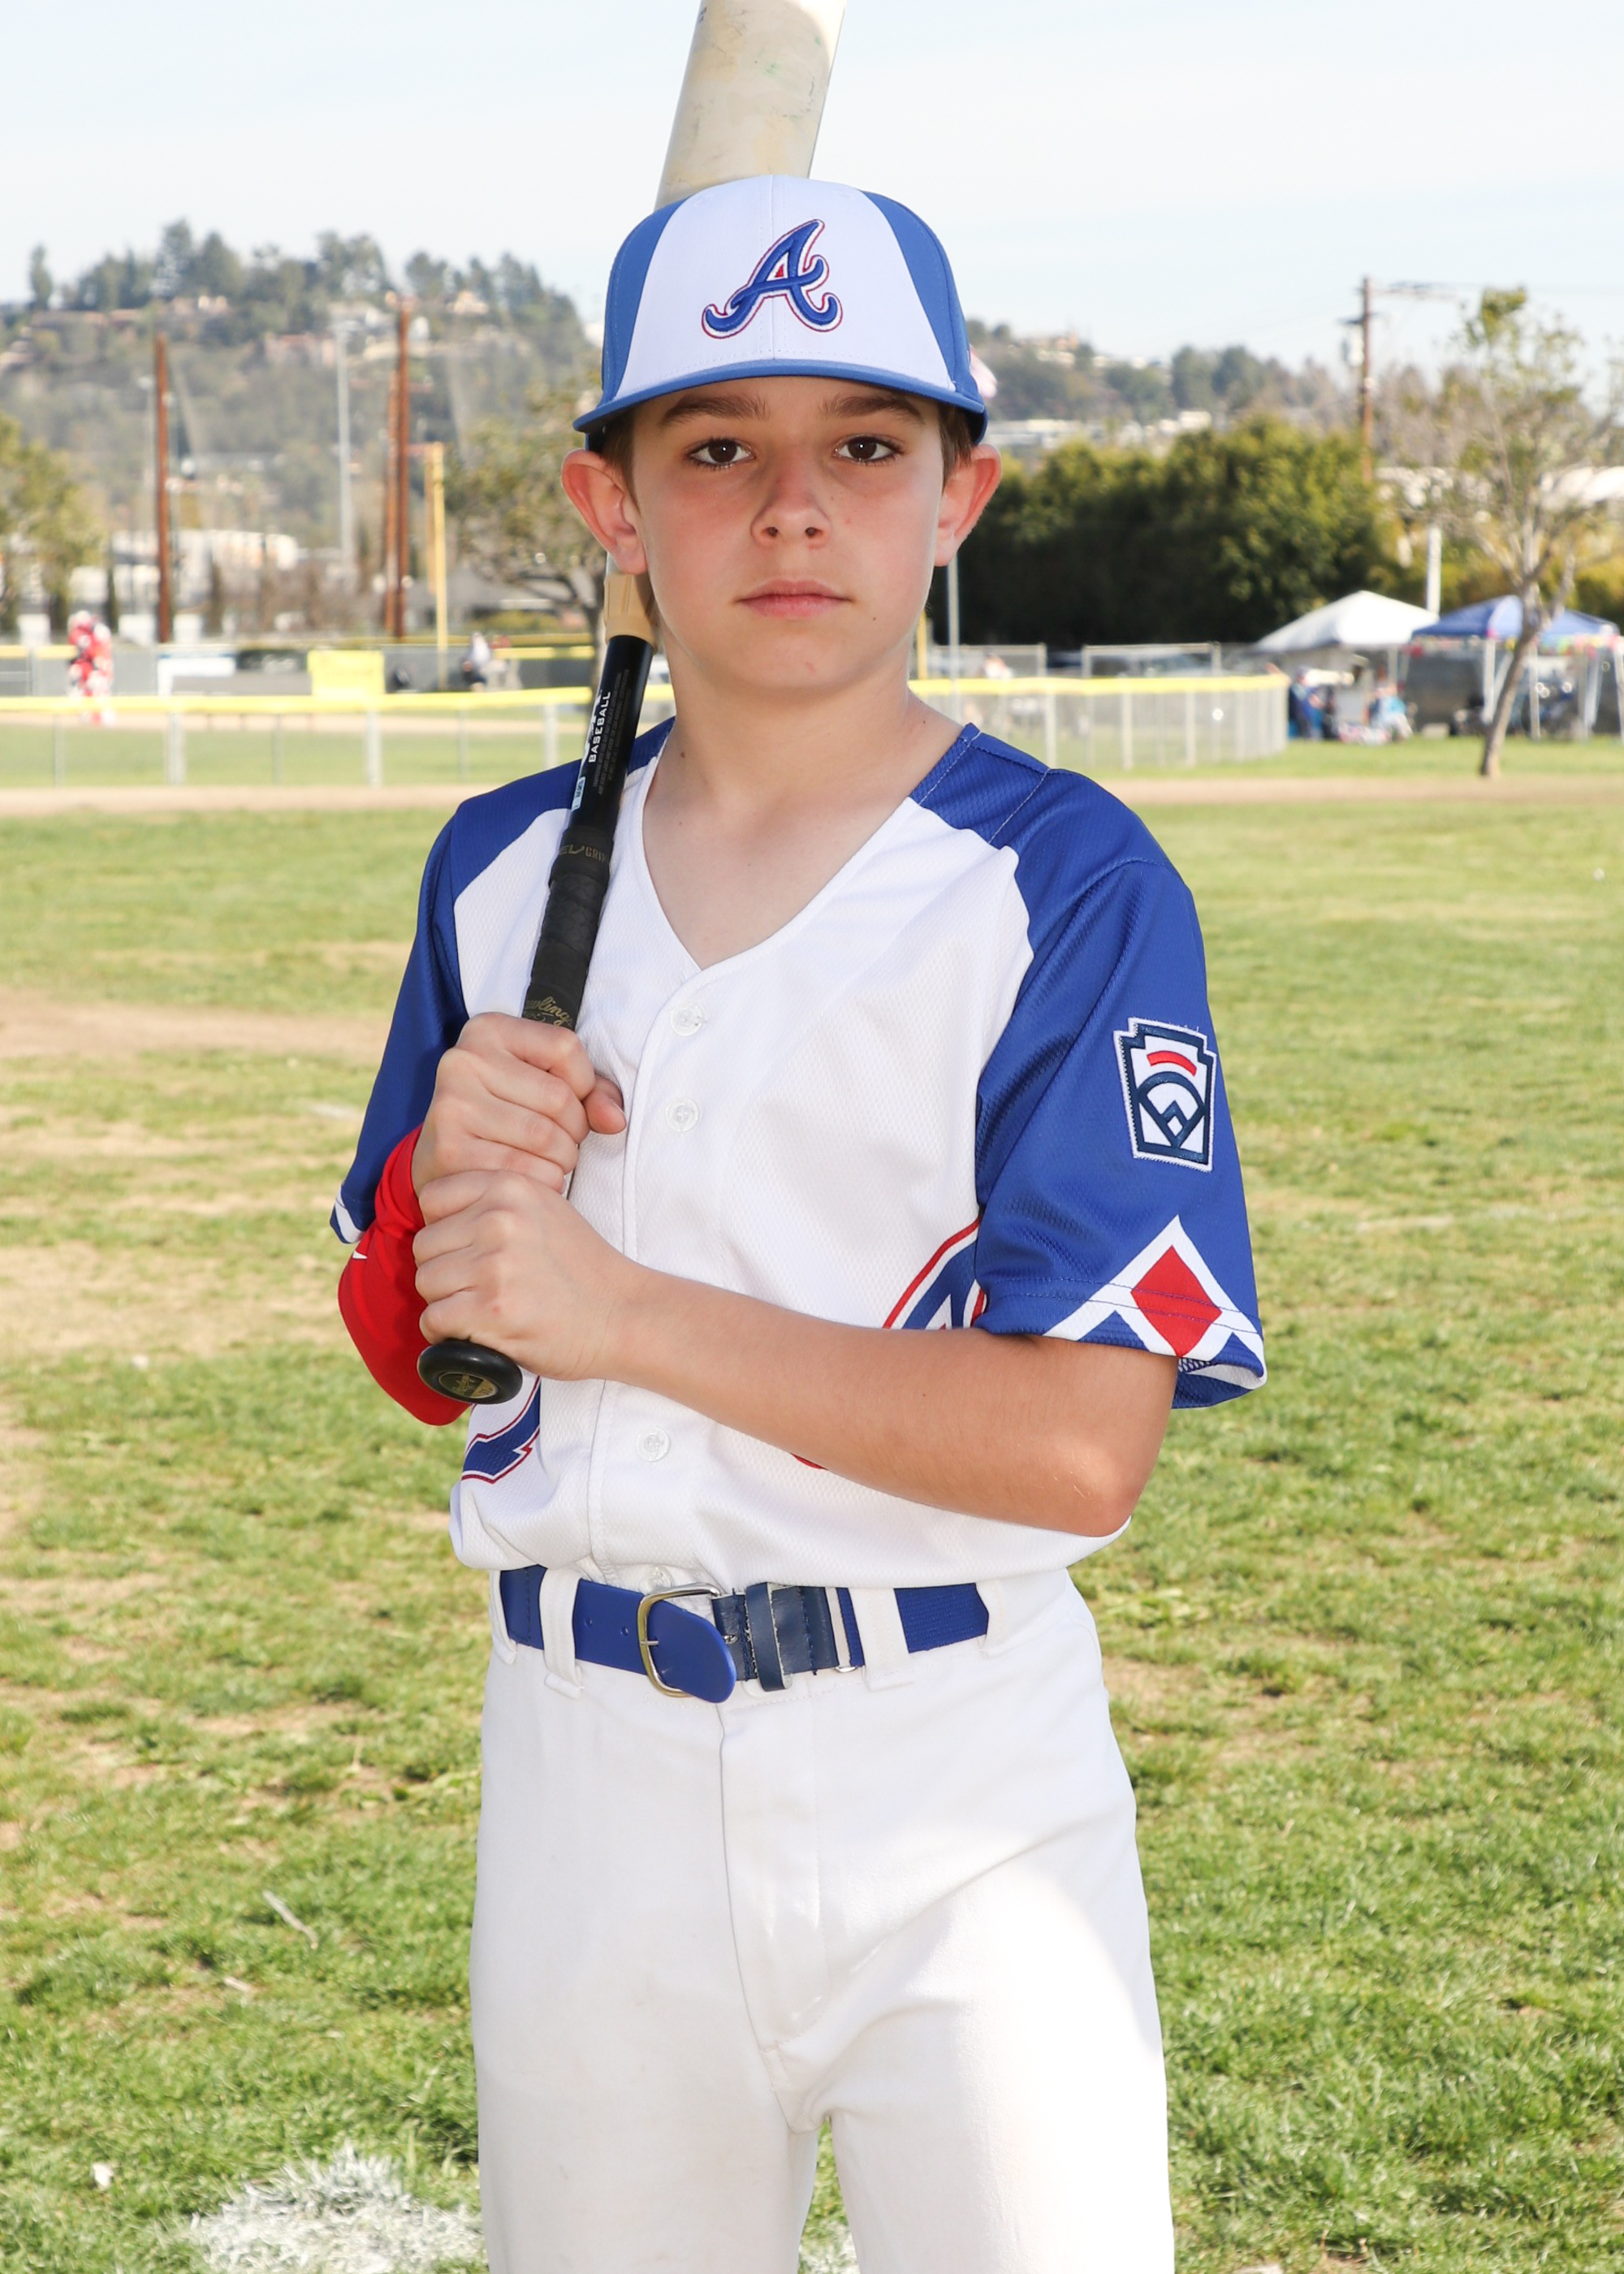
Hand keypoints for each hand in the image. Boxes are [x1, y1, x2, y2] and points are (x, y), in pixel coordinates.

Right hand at [413, 1014, 624, 1198]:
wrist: (443, 1161)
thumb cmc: (508, 1115)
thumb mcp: (547, 1084)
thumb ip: (593, 1093)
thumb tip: (615, 1121)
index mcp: (487, 1030)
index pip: (565, 1047)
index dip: (584, 1083)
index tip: (570, 1102)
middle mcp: (462, 1060)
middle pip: (558, 1097)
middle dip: (576, 1130)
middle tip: (563, 1144)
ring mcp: (451, 1105)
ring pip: (545, 1137)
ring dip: (563, 1160)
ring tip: (551, 1162)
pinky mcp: (447, 1149)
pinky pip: (523, 1171)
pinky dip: (544, 1182)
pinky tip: (533, 1180)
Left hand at [413, 1171, 637, 1382]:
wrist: (623, 1314)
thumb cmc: (582, 1269)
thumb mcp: (544, 1209)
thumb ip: (494, 1204)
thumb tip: (437, 1222)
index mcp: (510, 1187)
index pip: (432, 1198)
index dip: (444, 1230)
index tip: (466, 1251)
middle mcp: (499, 1220)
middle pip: (424, 1246)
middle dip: (444, 1270)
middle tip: (479, 1288)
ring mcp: (495, 1265)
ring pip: (425, 1283)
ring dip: (445, 1303)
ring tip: (482, 1309)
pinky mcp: (492, 1309)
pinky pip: (434, 1320)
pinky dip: (446, 1333)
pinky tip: (475, 1331)